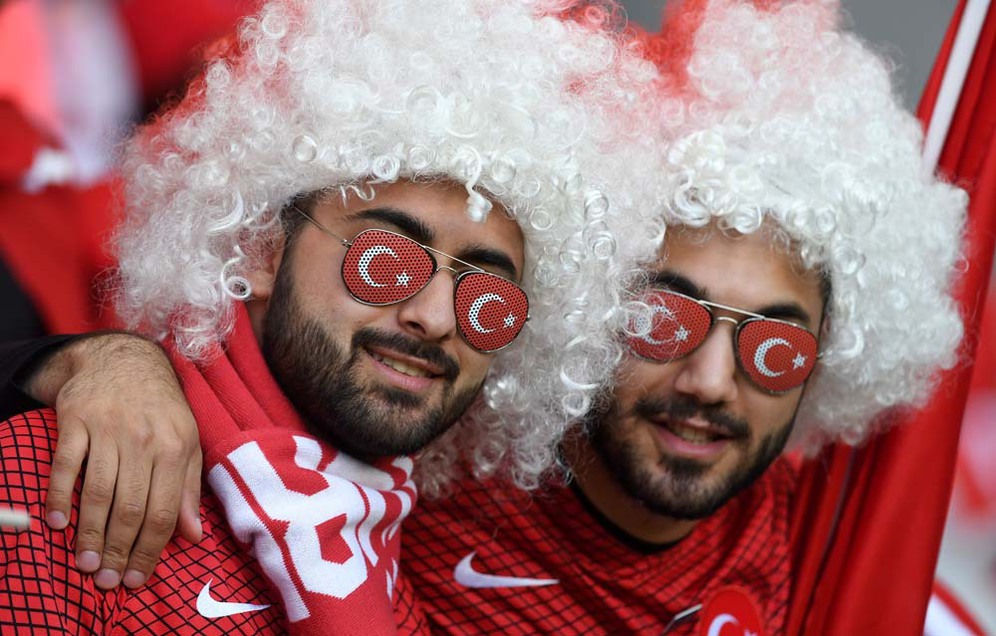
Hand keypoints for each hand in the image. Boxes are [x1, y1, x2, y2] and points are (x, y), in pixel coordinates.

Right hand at [24, 333, 201, 588]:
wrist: (126, 360)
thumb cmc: (162, 410)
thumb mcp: (188, 442)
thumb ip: (189, 489)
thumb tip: (194, 535)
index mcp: (176, 448)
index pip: (164, 511)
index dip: (150, 550)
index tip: (138, 577)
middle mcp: (144, 439)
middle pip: (130, 507)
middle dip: (118, 550)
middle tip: (107, 579)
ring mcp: (109, 429)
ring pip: (97, 492)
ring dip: (89, 534)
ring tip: (85, 563)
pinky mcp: (76, 420)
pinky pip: (65, 465)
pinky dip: (58, 496)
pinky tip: (57, 523)